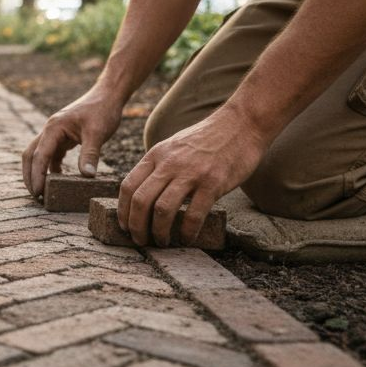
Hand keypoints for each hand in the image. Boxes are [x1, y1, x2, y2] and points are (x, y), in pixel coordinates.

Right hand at [22, 87, 123, 198]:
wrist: (108, 95)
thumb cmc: (102, 110)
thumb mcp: (97, 133)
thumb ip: (90, 154)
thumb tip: (87, 176)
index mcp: (54, 128)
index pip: (39, 155)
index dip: (36, 175)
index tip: (38, 192)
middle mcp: (50, 130)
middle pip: (30, 155)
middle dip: (30, 176)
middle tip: (35, 196)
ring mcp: (55, 133)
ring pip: (38, 155)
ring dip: (38, 172)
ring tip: (43, 192)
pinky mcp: (63, 137)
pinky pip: (51, 154)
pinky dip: (51, 168)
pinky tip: (59, 179)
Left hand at [118, 108, 269, 245]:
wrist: (242, 124)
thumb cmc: (207, 139)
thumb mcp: (174, 146)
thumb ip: (158, 166)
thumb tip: (144, 193)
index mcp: (156, 154)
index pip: (128, 186)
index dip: (123, 211)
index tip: (125, 227)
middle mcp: (169, 163)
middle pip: (141, 201)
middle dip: (136, 227)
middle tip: (141, 241)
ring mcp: (191, 173)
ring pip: (162, 210)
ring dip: (159, 232)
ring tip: (163, 243)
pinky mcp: (213, 183)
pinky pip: (193, 215)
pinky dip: (187, 232)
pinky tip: (188, 238)